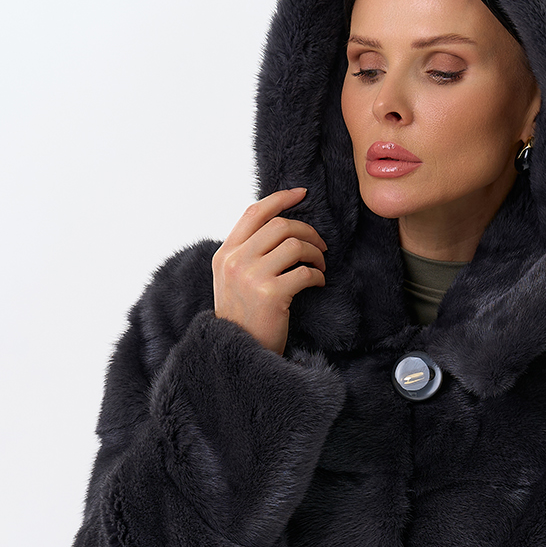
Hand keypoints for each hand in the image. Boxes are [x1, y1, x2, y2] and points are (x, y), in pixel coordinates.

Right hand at [212, 187, 326, 355]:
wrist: (238, 353)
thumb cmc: (242, 317)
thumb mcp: (232, 280)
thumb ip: (246, 253)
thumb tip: (278, 226)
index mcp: (225, 254)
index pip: (254, 213)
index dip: (281, 199)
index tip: (302, 194)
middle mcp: (235, 261)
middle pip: (280, 226)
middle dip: (308, 231)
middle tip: (321, 246)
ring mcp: (251, 277)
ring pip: (295, 245)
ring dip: (316, 254)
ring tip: (320, 266)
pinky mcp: (270, 294)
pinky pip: (305, 272)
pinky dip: (318, 276)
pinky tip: (318, 283)